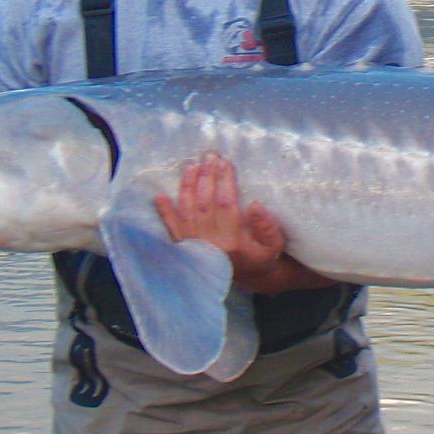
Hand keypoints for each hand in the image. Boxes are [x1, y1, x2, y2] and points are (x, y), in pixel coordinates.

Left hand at [155, 152, 329, 293]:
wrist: (247, 277)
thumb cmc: (261, 256)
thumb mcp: (274, 244)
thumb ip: (268, 226)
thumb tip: (255, 204)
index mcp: (233, 241)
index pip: (226, 204)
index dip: (224, 181)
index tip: (225, 162)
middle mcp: (211, 243)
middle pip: (204, 204)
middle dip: (206, 177)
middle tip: (209, 156)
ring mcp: (195, 246)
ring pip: (187, 212)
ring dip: (187, 187)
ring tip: (191, 166)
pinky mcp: (186, 248)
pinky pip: (172, 229)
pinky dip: (165, 213)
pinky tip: (159, 196)